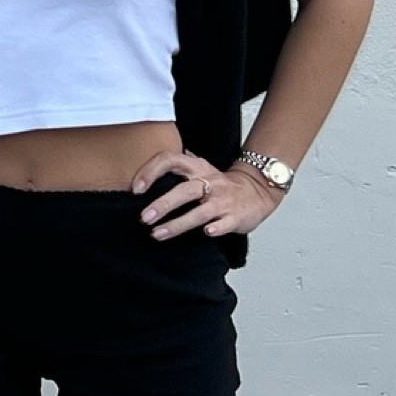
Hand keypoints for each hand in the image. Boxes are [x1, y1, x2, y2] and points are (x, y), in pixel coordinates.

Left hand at [133, 146, 283, 239]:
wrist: (259, 191)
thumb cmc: (221, 185)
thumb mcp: (199, 171)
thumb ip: (176, 170)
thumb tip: (142, 175)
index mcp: (198, 168)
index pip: (171, 160)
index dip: (151, 172)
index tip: (136, 188)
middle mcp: (210, 182)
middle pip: (184, 190)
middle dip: (162, 204)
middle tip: (144, 218)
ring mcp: (223, 200)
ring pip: (199, 211)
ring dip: (177, 223)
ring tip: (157, 234)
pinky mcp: (236, 216)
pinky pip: (225, 222)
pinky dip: (216, 227)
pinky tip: (206, 233)